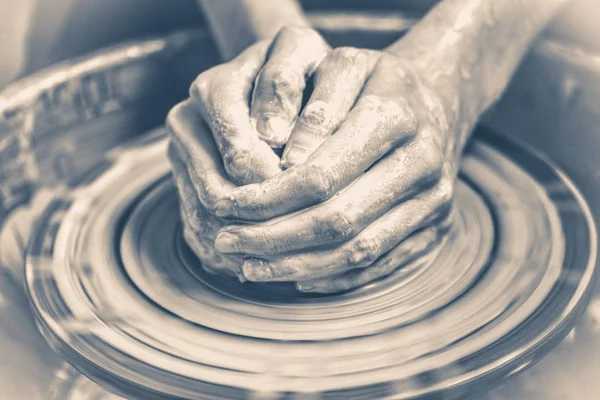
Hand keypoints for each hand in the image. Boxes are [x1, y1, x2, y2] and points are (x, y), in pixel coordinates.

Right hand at [167, 27, 329, 277]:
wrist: (276, 73)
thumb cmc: (299, 67)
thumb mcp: (299, 56)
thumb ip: (284, 83)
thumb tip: (272, 138)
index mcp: (212, 89)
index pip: (241, 155)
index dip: (279, 185)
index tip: (315, 203)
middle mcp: (186, 122)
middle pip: (216, 194)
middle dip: (260, 222)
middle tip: (300, 242)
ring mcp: (180, 155)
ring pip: (203, 216)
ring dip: (241, 242)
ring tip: (283, 261)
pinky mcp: (183, 180)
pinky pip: (196, 224)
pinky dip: (226, 247)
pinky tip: (260, 260)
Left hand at [212, 49, 460, 291]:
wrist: (440, 101)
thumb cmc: (377, 81)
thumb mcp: (345, 65)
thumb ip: (314, 107)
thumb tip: (283, 164)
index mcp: (394, 117)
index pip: (320, 174)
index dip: (269, 197)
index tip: (227, 205)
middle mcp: (421, 163)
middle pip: (337, 219)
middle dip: (273, 238)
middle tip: (226, 242)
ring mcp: (433, 202)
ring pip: (358, 251)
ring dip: (297, 265)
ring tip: (250, 267)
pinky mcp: (435, 229)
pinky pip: (381, 266)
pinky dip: (335, 278)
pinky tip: (295, 276)